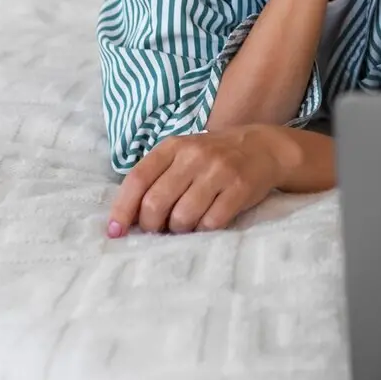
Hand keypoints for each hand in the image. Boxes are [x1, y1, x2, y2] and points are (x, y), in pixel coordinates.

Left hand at [106, 125, 293, 235]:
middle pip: (156, 203)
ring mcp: (218, 171)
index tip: (116, 232)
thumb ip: (156, 179)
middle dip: (152, 225)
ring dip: (180, 229)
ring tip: (187, 224)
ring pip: (182, 217)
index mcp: (173, 147)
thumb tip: (126, 219)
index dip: (122, 209)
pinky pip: (211, 222)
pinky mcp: (239, 188)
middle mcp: (194, 156)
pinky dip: (204, 230)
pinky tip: (207, 222)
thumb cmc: (214, 158)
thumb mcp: (183, 155)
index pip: (137, 180)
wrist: (264, 148)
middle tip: (160, 229)